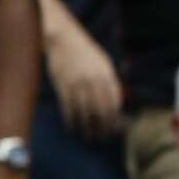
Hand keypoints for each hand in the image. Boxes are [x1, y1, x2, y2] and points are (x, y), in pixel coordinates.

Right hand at [45, 22, 123, 141]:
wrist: (64, 39)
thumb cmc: (86, 52)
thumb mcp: (104, 64)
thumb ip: (110, 83)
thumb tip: (116, 106)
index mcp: (106, 75)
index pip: (114, 103)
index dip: (116, 119)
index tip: (116, 130)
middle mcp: (93, 80)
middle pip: (101, 111)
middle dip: (104, 128)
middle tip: (104, 138)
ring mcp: (77, 84)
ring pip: (84, 112)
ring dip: (87, 128)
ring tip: (89, 138)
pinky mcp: (62, 86)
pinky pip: (68, 108)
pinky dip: (71, 120)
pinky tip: (73, 128)